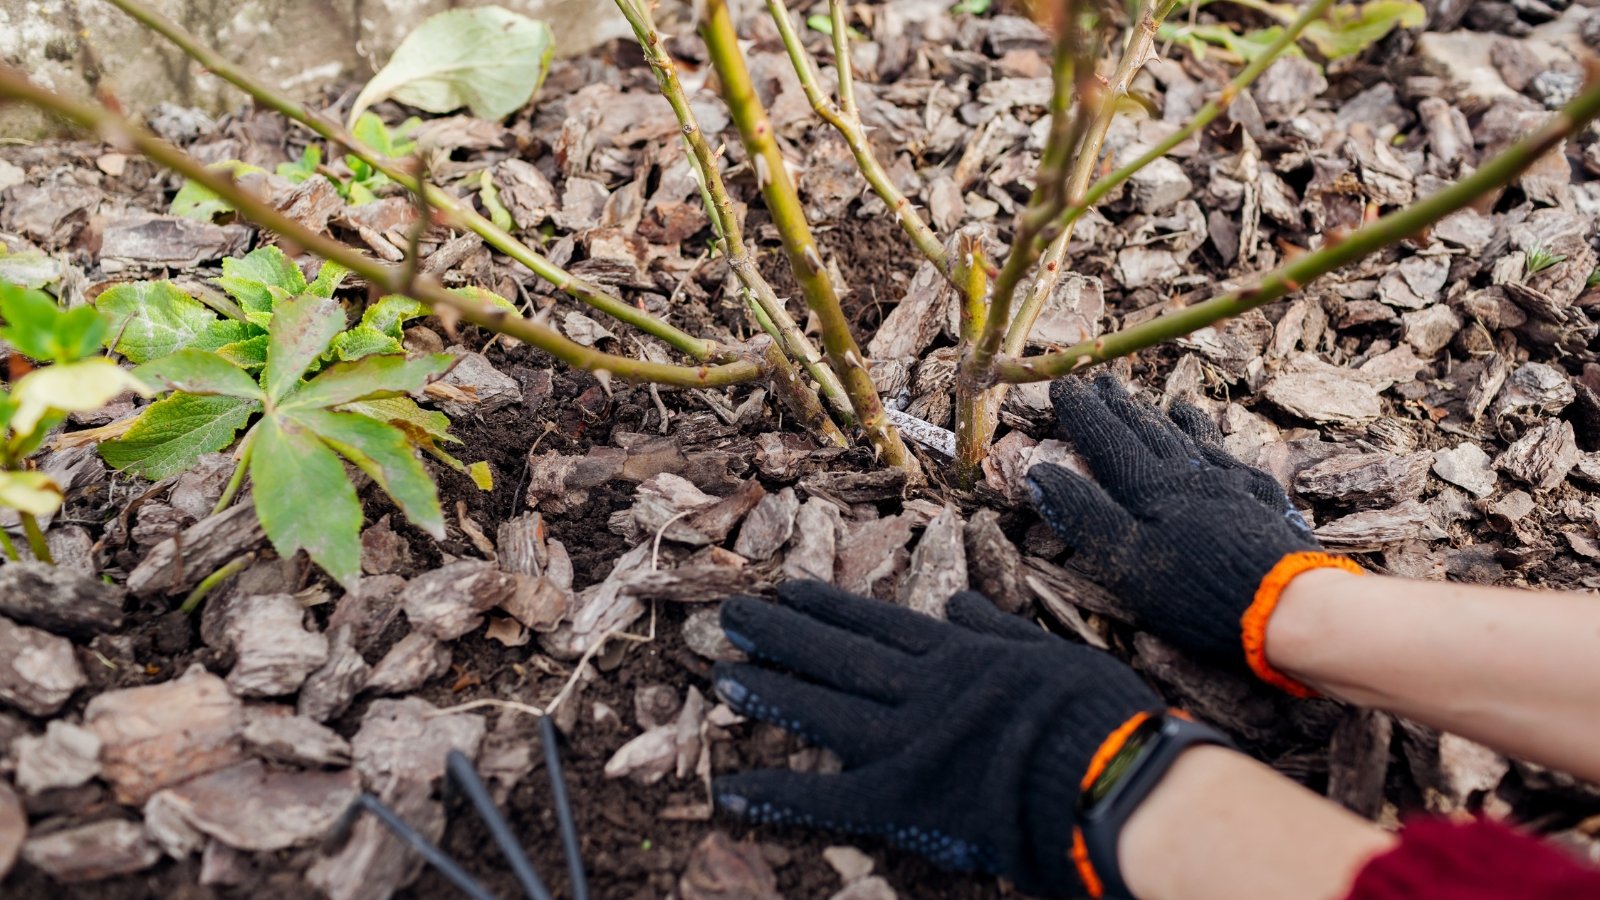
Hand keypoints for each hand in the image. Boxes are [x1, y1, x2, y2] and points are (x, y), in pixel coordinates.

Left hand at [711, 580, 1162, 896]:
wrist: (1109, 774)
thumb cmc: (1098, 716)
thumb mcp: (1051, 652)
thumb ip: (999, 632)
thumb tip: (962, 604)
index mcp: (959, 656)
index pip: (879, 624)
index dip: (829, 608)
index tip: (790, 589)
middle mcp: (921, 688)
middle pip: (838, 654)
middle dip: (782, 633)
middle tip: (733, 614)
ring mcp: (905, 739)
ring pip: (822, 707)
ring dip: (770, 690)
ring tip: (724, 673)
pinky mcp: (900, 797)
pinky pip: (825, 796)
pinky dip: (776, 793)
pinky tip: (729, 790)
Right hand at [1024, 374, 1361, 695]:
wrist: (1287, 605)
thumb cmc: (1197, 591)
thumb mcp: (1126, 562)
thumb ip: (1084, 515)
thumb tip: (1041, 473)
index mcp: (1151, 489)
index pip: (1107, 440)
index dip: (1082, 413)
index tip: (1062, 385)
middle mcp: (1189, 474)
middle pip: (1146, 430)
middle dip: (1118, 405)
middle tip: (1100, 379)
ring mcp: (1229, 482)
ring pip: (1186, 438)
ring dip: (1161, 416)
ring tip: (1150, 399)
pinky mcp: (1260, 497)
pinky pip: (1225, 452)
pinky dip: (1206, 435)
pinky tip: (1206, 432)